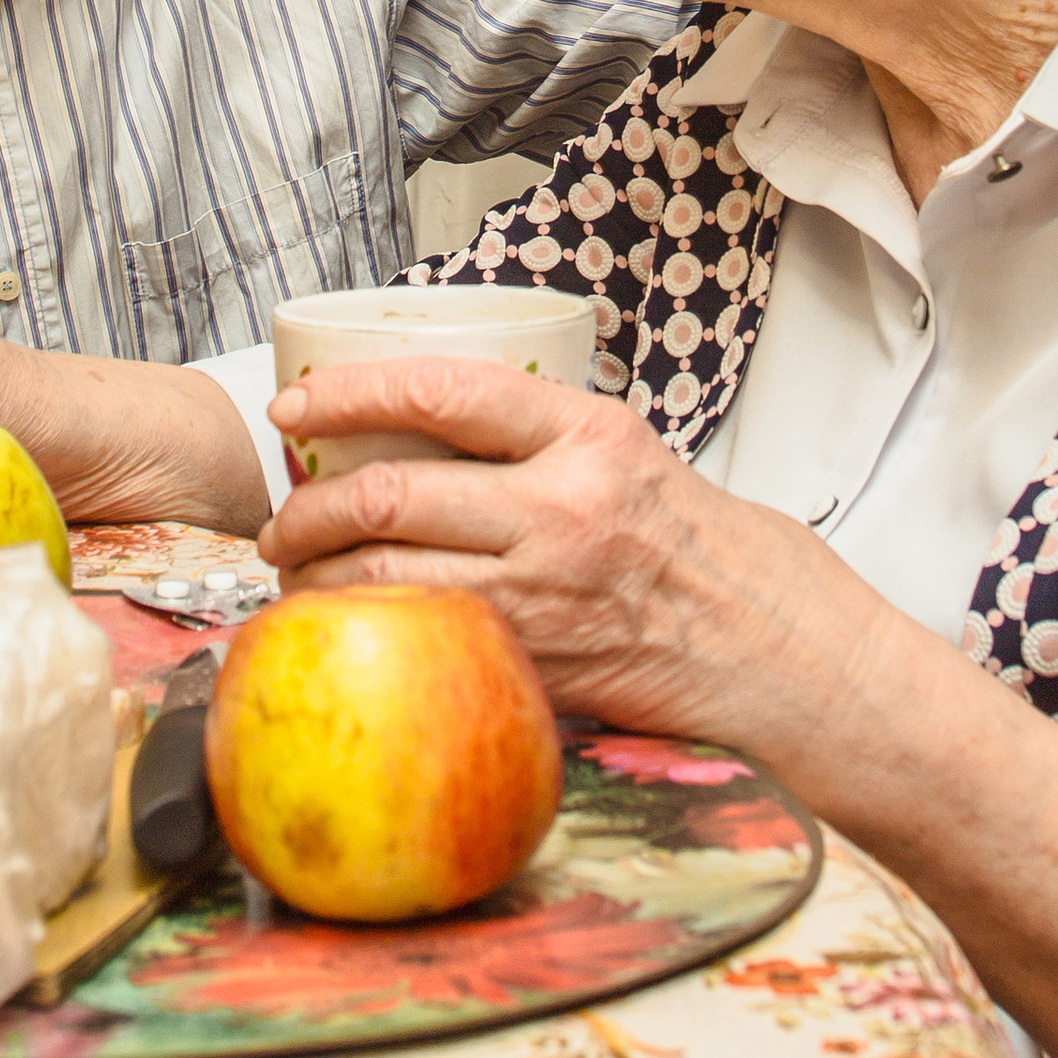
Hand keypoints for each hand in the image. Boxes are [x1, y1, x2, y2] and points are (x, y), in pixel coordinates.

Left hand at [260, 355, 858, 749]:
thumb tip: (422, 426)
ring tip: (296, 578)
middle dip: (306, 509)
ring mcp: (546, 594)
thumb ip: (539, 439)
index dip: (349, 394)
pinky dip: (368, 633)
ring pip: (387, 576)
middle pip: (390, 494)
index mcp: (589, 438)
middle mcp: (564, 510)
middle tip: (279, 518)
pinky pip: (423, 639)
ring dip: (317, 580)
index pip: (443, 393)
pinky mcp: (536, 664)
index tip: (295, 407)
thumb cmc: (702, 550)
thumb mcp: (632, 457)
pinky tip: (346, 630)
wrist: (778, 651)